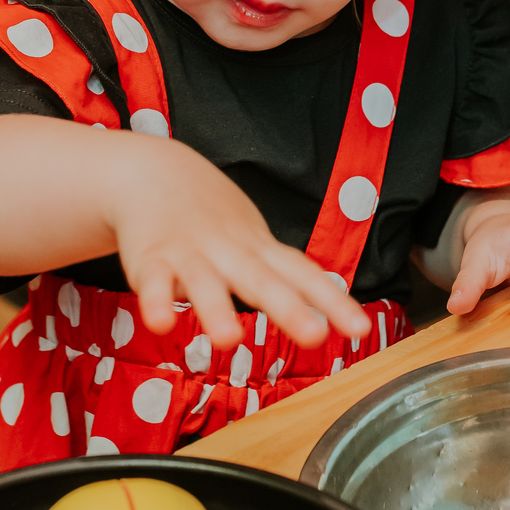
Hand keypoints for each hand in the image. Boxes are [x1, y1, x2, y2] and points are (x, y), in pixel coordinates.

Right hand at [106, 136, 371, 351]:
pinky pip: (152, 282)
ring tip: (228, 339)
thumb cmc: (208, 214)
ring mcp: (189, 253)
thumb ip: (278, 275)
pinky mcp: (150, 259)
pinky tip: (159, 323)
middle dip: (288, 309)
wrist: (151, 169)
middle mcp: (229, 251)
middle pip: (261, 280)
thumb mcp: (251, 238)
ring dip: (216, 310)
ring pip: (204, 283)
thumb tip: (317, 310)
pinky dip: (155, 301)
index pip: (302, 275)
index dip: (333, 302)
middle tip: (313, 336)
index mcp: (258, 249)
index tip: (359, 331)